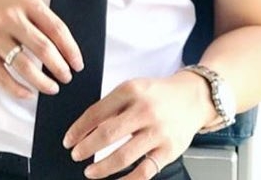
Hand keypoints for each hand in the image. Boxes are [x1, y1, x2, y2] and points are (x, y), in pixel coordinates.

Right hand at [0, 0, 83, 98]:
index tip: (78, 63)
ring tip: (53, 87)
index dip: (70, 49)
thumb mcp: (24, 1)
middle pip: (43, 48)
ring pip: (24, 66)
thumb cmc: (1, 6)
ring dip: (43, 81)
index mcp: (27, 3)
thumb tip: (66, 49)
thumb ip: (42, 20)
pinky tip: (29, 93)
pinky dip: (18, 89)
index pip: (56, 29)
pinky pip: (3, 77)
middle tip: (67, 77)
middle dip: (60, 67)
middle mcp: (11, 19)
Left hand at [63, 72, 205, 178]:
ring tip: (90, 171)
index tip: (68, 140)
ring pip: (123, 156)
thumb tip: (86, 129)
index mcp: (131, 90)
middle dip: (86, 148)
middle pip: (107, 134)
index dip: (78, 129)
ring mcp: (157, 131)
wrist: (192, 97)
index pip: (96, 112)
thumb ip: (113, 106)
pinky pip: (144, 171)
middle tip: (75, 155)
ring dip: (102, 168)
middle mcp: (144, 110)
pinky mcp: (169, 150)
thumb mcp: (133, 89)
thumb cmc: (157, 95)